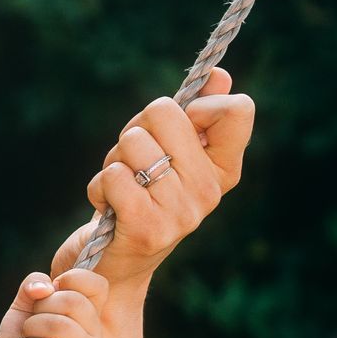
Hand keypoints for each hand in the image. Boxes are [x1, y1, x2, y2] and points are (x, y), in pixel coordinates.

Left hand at [0, 269, 107, 337]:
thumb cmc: (19, 337)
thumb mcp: (24, 303)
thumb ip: (34, 283)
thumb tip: (46, 287)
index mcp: (87, 312)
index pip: (97, 285)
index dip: (71, 279)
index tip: (50, 292)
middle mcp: (94, 332)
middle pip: (73, 301)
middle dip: (41, 308)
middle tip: (32, 324)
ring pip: (59, 325)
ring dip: (31, 330)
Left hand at [51, 68, 255, 288]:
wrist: (113, 263)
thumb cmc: (139, 196)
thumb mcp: (168, 153)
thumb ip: (194, 114)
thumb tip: (219, 74)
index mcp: (224, 168)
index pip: (237, 109)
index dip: (194, 105)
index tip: (172, 129)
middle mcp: (210, 191)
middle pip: (166, 112)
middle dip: (135, 128)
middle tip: (133, 161)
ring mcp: (182, 212)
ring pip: (134, 141)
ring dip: (114, 159)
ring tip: (121, 186)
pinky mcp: (148, 228)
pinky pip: (115, 175)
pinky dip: (100, 185)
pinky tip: (109, 207)